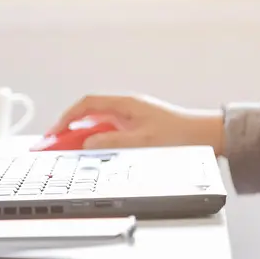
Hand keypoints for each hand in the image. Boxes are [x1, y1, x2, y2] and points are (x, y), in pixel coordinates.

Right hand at [47, 94, 224, 153]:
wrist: (206, 137)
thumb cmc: (180, 135)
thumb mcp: (142, 141)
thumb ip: (112, 141)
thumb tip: (88, 142)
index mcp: (127, 104)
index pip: (88, 104)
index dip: (68, 117)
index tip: (55, 132)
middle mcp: (127, 108)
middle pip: (90, 115)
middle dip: (70, 129)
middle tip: (53, 145)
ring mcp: (131, 118)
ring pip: (98, 126)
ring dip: (82, 137)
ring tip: (68, 152)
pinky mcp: (137, 129)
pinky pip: (109, 133)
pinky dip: (97, 142)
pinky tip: (92, 154)